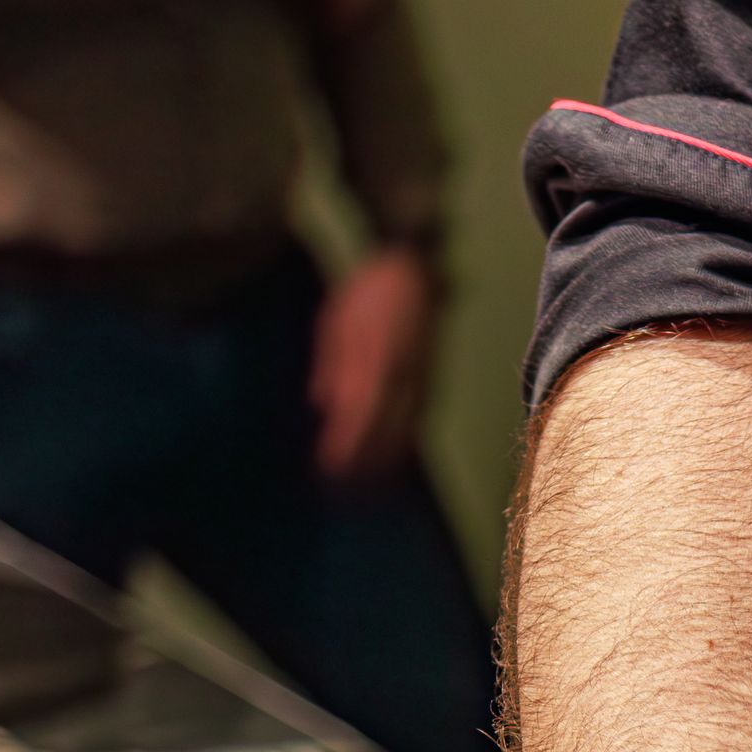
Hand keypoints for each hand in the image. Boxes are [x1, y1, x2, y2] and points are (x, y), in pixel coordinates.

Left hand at [309, 244, 435, 484]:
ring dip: (386, 456)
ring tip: (369, 481)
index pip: (358, 416)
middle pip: (384, 431)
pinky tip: (395, 454)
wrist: (412, 265)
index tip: (328, 467)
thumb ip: (331, 365)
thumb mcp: (336, 322)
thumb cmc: (367, 290)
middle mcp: (402, 377)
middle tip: (343, 486)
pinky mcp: (430, 377)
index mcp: (376, 363)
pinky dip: (405, 440)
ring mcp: (421, 379)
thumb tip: (321, 404)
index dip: (345, 445)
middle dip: (364, 461)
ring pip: (405, 429)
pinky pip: (418, 417)